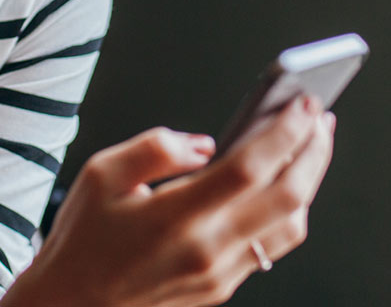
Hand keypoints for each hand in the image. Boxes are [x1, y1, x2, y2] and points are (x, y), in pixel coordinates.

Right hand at [0, 96, 335, 306]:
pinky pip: (270, 246)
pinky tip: (282, 185)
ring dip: (309, 183)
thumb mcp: (100, 174)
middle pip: (288, 196)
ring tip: (308, 148)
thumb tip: (206, 144)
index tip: (303, 103)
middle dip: (314, 151)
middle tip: (319, 119)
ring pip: (290, 226)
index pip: (250, 167)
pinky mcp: (221, 288)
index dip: (286, 131)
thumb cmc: (82, 240)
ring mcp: (218, 275)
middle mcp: (204, 251)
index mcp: (174, 218)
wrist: (71, 304)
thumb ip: (156, 148)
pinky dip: (287, 211)